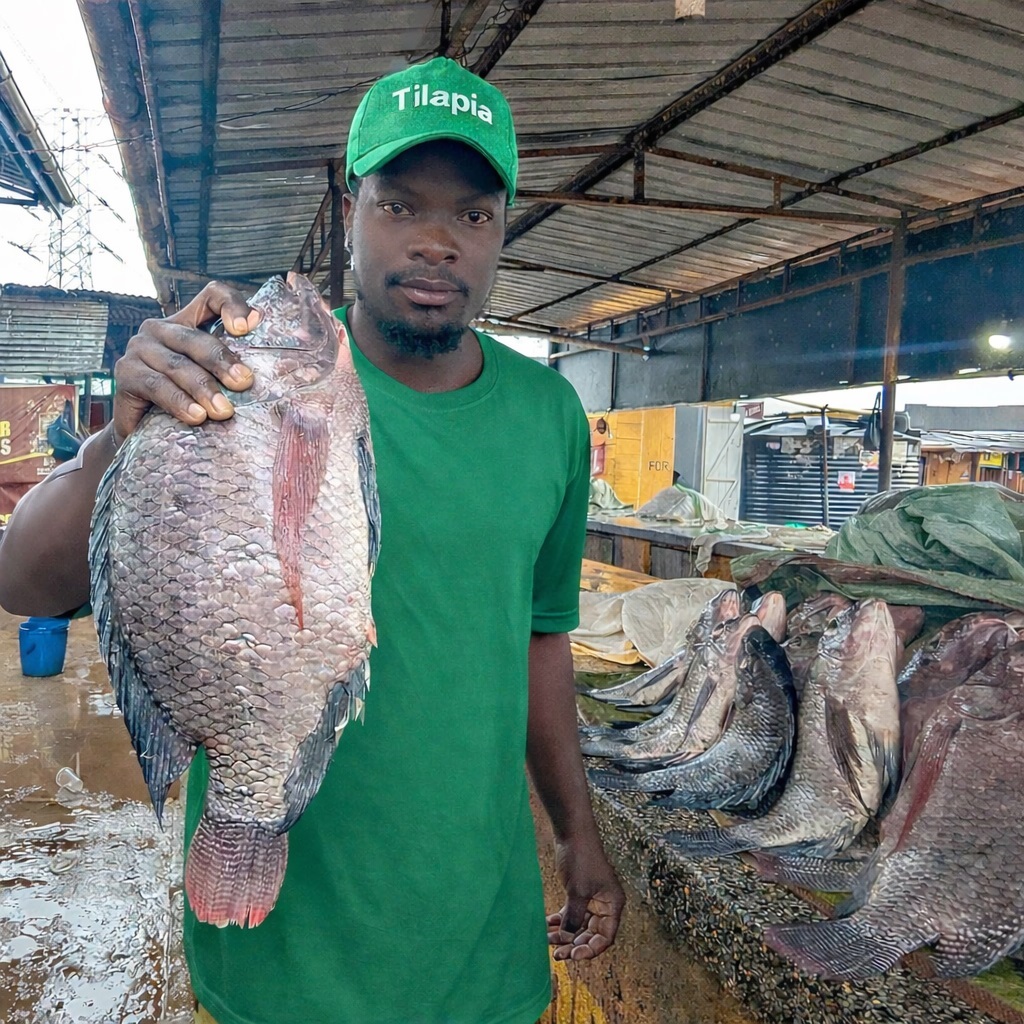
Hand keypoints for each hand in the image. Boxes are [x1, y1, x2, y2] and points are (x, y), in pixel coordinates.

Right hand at [112, 281, 261, 443]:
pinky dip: (179, 402)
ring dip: (204, 388)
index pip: (212, 296)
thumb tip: (286, 373)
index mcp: (187, 321)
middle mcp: (161, 329)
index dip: (232, 305)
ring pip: (178, 365)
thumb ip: (237, 369)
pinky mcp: (126, 373)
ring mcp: (140, 349)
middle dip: (222, 362)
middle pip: (196, 338)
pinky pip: (157, 386)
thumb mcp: (215, 381)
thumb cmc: (188, 402)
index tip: (247, 328)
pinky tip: (197, 417)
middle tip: (245, 382)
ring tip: (224, 411)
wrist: (144, 431)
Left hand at [547, 836, 624, 960]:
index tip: (572, 955)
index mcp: (612, 905)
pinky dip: (560, 919)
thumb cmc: (581, 858)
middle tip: (556, 953)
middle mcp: (605, 904)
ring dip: (565, 933)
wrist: (572, 832)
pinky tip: (547, 923)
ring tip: (547, 939)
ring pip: (580, 925)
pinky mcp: (579, 892)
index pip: (605, 937)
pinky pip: (572, 913)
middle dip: (574, 943)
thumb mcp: (577, 892)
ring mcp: (592, 898)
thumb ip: (574, 917)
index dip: (590, 949)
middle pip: (592, 934)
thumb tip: (567, 938)